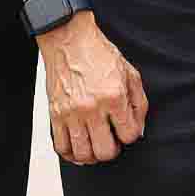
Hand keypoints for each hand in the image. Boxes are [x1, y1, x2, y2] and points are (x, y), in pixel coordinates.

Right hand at [44, 13, 150, 166]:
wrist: (69, 40)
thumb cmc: (98, 54)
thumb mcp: (130, 74)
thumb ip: (139, 104)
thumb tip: (137, 130)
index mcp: (114, 97)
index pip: (129, 135)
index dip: (130, 136)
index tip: (125, 131)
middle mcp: (92, 108)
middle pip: (105, 151)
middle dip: (112, 151)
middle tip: (112, 142)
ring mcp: (72, 113)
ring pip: (82, 153)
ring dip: (92, 155)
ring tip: (95, 146)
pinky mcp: (55, 114)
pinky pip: (61, 146)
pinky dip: (70, 153)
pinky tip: (78, 148)